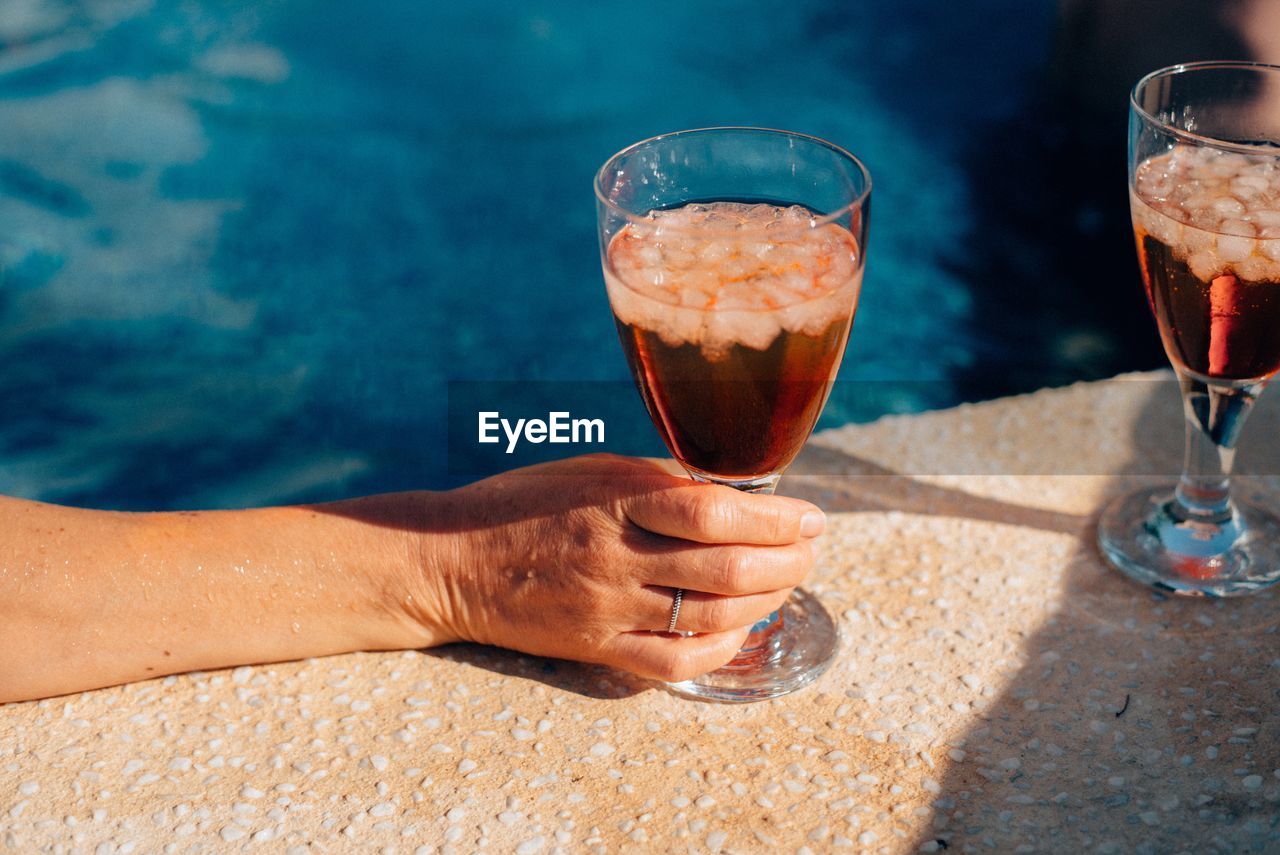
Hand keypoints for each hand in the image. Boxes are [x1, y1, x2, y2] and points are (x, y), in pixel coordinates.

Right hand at [410, 454, 824, 682]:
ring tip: (784, 583)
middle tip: (810, 550)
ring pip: (712, 617)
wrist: (449, 561)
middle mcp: (615, 557)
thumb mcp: (591, 470)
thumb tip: (732, 494)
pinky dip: (721, 649)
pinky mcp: (595, 649)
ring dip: (765, 601)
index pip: (715, 512)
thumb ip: (658, 482)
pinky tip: (740, 629)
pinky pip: (673, 662)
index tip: (810, 517)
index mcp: (615, 501)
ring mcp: (606, 609)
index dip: (777, 518)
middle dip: (787, 561)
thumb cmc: (522, 503)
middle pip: (728, 568)